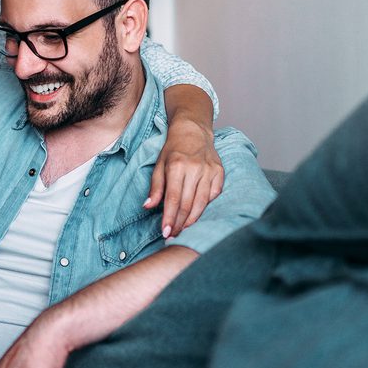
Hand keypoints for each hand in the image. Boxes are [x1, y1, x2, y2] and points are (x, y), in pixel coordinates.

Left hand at [145, 117, 223, 236]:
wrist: (193, 131)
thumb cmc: (173, 149)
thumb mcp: (159, 165)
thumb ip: (155, 187)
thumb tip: (148, 207)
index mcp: (177, 166)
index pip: (173, 198)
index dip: (169, 217)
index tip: (165, 232)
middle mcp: (195, 169)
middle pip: (188, 204)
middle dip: (179, 223)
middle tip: (172, 235)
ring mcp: (210, 170)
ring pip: (202, 203)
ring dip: (192, 220)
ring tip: (182, 229)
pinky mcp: (220, 172)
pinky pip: (214, 195)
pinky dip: (205, 207)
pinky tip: (196, 214)